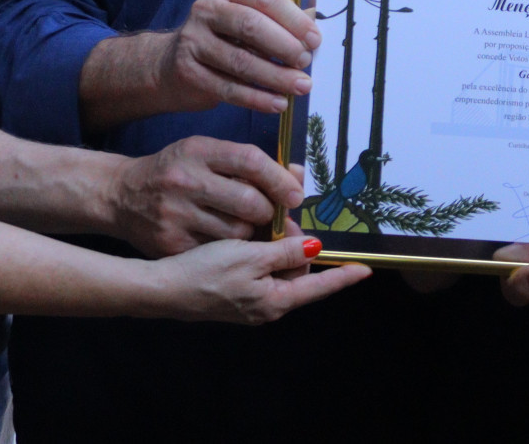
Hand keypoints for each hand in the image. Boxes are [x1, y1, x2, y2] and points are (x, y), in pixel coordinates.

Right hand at [108, 137, 303, 256]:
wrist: (122, 196)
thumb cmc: (176, 172)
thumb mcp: (208, 155)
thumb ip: (251, 163)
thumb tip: (298, 176)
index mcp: (197, 150)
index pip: (251, 160)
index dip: (280, 179)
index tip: (295, 195)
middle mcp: (185, 180)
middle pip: (249, 202)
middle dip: (268, 213)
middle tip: (270, 217)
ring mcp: (175, 214)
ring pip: (237, 232)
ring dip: (251, 235)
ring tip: (245, 229)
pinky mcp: (171, 243)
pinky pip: (218, 253)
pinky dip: (230, 252)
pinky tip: (226, 247)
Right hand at [152, 235, 369, 324]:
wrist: (162, 290)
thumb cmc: (205, 273)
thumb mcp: (249, 256)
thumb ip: (285, 252)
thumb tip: (315, 248)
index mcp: (275, 301)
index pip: (318, 287)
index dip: (342, 276)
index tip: (365, 270)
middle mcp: (267, 306)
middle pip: (299, 275)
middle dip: (300, 249)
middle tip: (285, 223)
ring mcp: (250, 303)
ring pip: (279, 271)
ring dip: (279, 249)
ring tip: (267, 227)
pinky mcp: (235, 295)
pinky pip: (261, 272)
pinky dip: (263, 255)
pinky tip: (251, 239)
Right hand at [158, 0, 320, 115]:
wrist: (171, 65)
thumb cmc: (222, 38)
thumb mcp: (246, 18)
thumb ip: (278, 18)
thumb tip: (315, 24)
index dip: (293, 19)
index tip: (315, 40)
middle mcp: (206, 9)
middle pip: (251, 26)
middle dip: (284, 46)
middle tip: (306, 62)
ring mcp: (193, 40)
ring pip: (241, 61)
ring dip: (276, 76)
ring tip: (301, 87)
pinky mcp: (189, 72)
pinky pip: (228, 88)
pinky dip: (257, 98)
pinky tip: (278, 104)